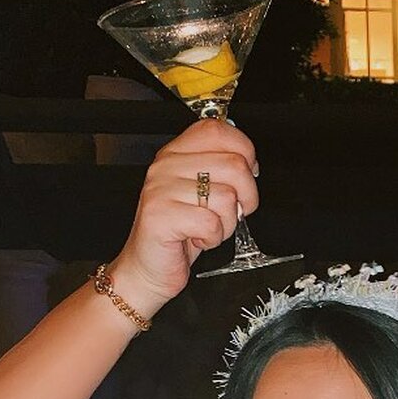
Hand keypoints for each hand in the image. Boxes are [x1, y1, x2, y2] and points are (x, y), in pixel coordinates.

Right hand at [107, 119, 259, 313]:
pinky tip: (198, 238)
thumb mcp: (202, 195)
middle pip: (234, 166)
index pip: (218, 130)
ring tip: (207, 228)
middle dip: (246, 198)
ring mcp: (160, 189)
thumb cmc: (180, 233)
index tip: (242, 178)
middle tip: (229, 213)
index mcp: (177, 154)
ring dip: (227, 223)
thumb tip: (249, 163)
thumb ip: (220, 172)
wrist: (148, 267)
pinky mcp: (160, 215)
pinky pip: (211, 222)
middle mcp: (166, 166)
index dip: (244, 153)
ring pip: (226, 197)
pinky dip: (214, 238)